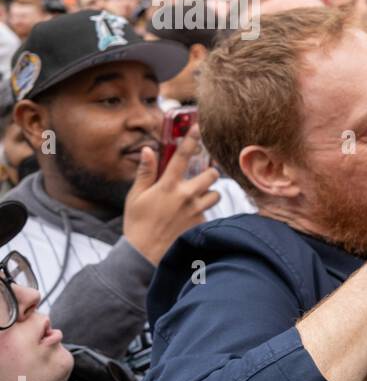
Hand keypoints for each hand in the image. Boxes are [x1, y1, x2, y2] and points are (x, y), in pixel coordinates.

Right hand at [122, 126, 220, 264]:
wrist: (144, 255)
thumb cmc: (138, 224)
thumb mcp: (136, 197)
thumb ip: (145, 173)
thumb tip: (148, 150)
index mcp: (167, 186)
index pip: (182, 156)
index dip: (191, 139)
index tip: (199, 126)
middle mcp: (185, 196)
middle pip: (212, 174)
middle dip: (210, 173)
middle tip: (201, 178)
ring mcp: (196, 210)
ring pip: (216, 194)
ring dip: (210, 194)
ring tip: (196, 199)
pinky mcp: (202, 224)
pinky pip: (210, 212)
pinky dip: (204, 212)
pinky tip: (190, 219)